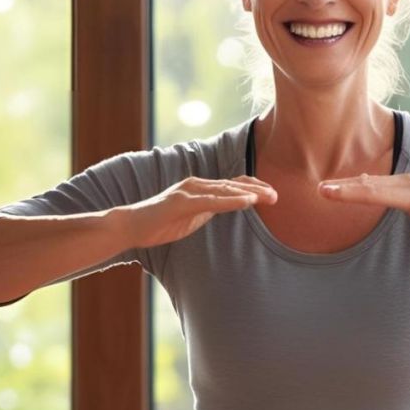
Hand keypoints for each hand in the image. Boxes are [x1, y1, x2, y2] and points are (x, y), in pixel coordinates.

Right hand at [121, 175, 277, 248]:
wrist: (131, 226)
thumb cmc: (160, 223)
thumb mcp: (192, 216)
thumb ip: (208, 210)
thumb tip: (227, 208)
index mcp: (200, 188)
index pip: (232, 184)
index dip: (254, 187)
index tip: (273, 195)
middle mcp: (197, 184)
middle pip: (233, 183)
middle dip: (258, 188)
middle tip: (278, 195)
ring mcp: (189, 191)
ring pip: (225, 190)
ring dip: (249, 192)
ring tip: (268, 197)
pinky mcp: (181, 202)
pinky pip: (211, 201)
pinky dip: (231, 201)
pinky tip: (247, 202)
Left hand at [318, 173, 409, 245]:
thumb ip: (401, 210)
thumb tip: (387, 208)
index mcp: (402, 187)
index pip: (368, 187)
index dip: (346, 189)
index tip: (324, 191)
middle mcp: (404, 182)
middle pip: (365, 184)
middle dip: (339, 186)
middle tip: (314, 188)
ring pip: (371, 187)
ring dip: (346, 189)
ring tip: (322, 191)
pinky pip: (388, 196)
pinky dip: (367, 194)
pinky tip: (352, 194)